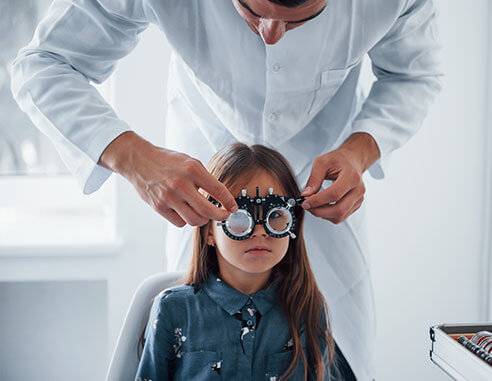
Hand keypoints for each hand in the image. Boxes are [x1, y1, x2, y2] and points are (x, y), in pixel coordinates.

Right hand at [99, 131, 237, 226]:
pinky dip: (186, 220)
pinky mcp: (159, 207)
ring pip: (195, 220)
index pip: (218, 190)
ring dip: (203, 219)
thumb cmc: (167, 161)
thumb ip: (204, 179)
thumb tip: (220, 198)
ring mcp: (169, 197)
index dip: (229, 202)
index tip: (233, 207)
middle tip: (224, 215)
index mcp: (192, 170)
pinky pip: (180, 222)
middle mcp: (181, 184)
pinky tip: (186, 211)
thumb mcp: (189, 162)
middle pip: (208, 211)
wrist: (138, 160)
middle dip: (220, 216)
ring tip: (204, 213)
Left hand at [300, 132, 379, 223]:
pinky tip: (322, 206)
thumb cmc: (339, 160)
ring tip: (314, 206)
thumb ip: (313, 179)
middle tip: (307, 206)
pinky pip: (342, 216)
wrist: (352, 160)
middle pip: (339, 210)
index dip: (317, 201)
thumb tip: (306, 194)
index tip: (305, 202)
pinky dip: (329, 215)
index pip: (334, 194)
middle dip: (319, 212)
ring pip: (340, 216)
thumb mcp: (322, 163)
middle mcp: (358, 189)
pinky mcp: (356, 205)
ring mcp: (358, 199)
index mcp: (351, 177)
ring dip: (323, 215)